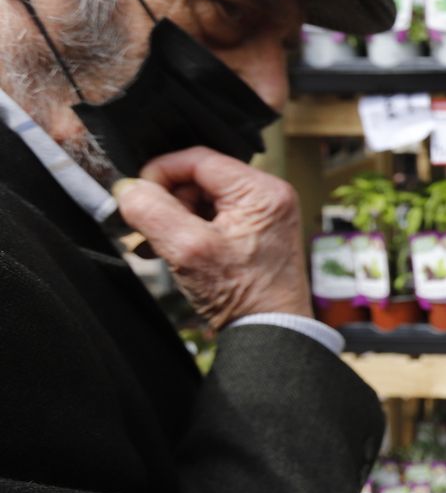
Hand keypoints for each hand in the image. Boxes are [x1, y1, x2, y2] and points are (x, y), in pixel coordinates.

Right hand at [114, 147, 312, 327]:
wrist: (271, 332)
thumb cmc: (242, 295)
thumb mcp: (189, 250)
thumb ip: (154, 212)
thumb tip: (127, 189)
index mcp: (261, 191)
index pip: (198, 159)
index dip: (160, 173)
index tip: (136, 197)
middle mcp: (268, 196)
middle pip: (198, 179)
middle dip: (165, 202)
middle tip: (145, 230)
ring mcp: (263, 216)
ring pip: (200, 200)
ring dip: (171, 220)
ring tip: (152, 246)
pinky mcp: (254, 234)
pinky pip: (211, 219)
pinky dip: (186, 232)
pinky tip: (165, 252)